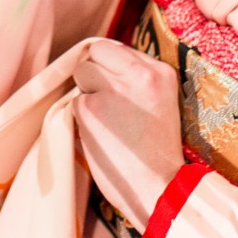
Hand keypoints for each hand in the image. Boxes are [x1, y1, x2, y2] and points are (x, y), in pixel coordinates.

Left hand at [73, 40, 184, 232]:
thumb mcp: (162, 103)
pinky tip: (101, 137)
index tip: (113, 87)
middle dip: (93, 72)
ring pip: (82, 72)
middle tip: (104, 102)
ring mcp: (114, 89)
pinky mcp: (91, 108)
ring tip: (107, 122)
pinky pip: (75, 102)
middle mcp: (140, 74)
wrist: (161, 189)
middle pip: (97, 52)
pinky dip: (82, 119)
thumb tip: (102, 64)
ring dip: (86, 94)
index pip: (118, 48)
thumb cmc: (158, 153)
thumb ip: (137, 80)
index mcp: (161, 72)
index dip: (109, 66)